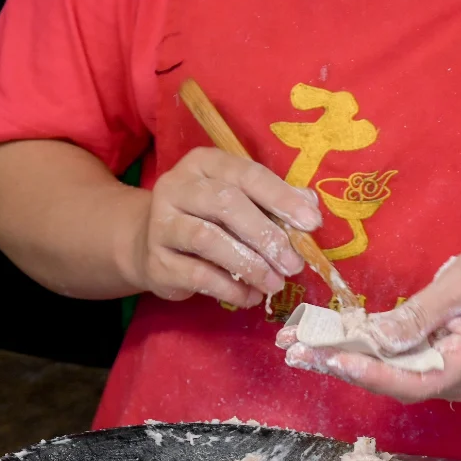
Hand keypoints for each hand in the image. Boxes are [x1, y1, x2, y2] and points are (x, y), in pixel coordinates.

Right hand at [125, 148, 322, 308]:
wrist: (148, 244)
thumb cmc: (206, 218)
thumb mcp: (238, 201)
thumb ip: (271, 201)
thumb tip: (309, 207)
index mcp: (203, 164)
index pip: (246, 174)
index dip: (280, 198)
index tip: (311, 222)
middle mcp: (177, 187)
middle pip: (225, 204)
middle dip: (265, 235)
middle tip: (292, 263)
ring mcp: (162, 224)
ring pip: (208, 240)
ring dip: (249, 264)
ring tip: (274, 283)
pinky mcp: (157, 261)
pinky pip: (198, 275)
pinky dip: (230, 289)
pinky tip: (250, 297)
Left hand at [277, 249, 460, 402]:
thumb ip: (422, 313)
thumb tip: (380, 336)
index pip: (414, 383)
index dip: (373, 375)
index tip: (337, 360)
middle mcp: (450, 380)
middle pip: (390, 383)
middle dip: (340, 366)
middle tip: (296, 351)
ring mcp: (439, 375)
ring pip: (384, 375)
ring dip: (339, 360)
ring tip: (295, 347)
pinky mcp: (427, 364)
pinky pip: (389, 362)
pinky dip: (355, 351)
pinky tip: (321, 341)